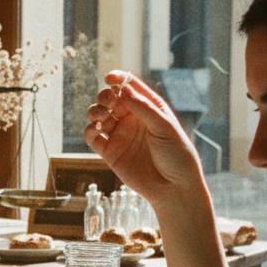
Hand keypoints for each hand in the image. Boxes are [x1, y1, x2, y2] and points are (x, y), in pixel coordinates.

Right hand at [84, 71, 205, 208]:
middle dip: (105, 96)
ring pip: (98, 116)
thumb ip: (143, 108)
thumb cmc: (176, 155)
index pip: (130, 88)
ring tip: (100, 116)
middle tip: (107, 102)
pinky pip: (92, 137)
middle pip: (110, 99)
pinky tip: (96, 131)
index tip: (110, 78)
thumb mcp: (164, 127)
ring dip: (94, 112)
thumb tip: (123, 90)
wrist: (173, 188)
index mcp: (149, 108)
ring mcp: (120, 135)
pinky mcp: (109, 152)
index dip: (118, 79)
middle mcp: (132, 120)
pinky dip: (89, 131)